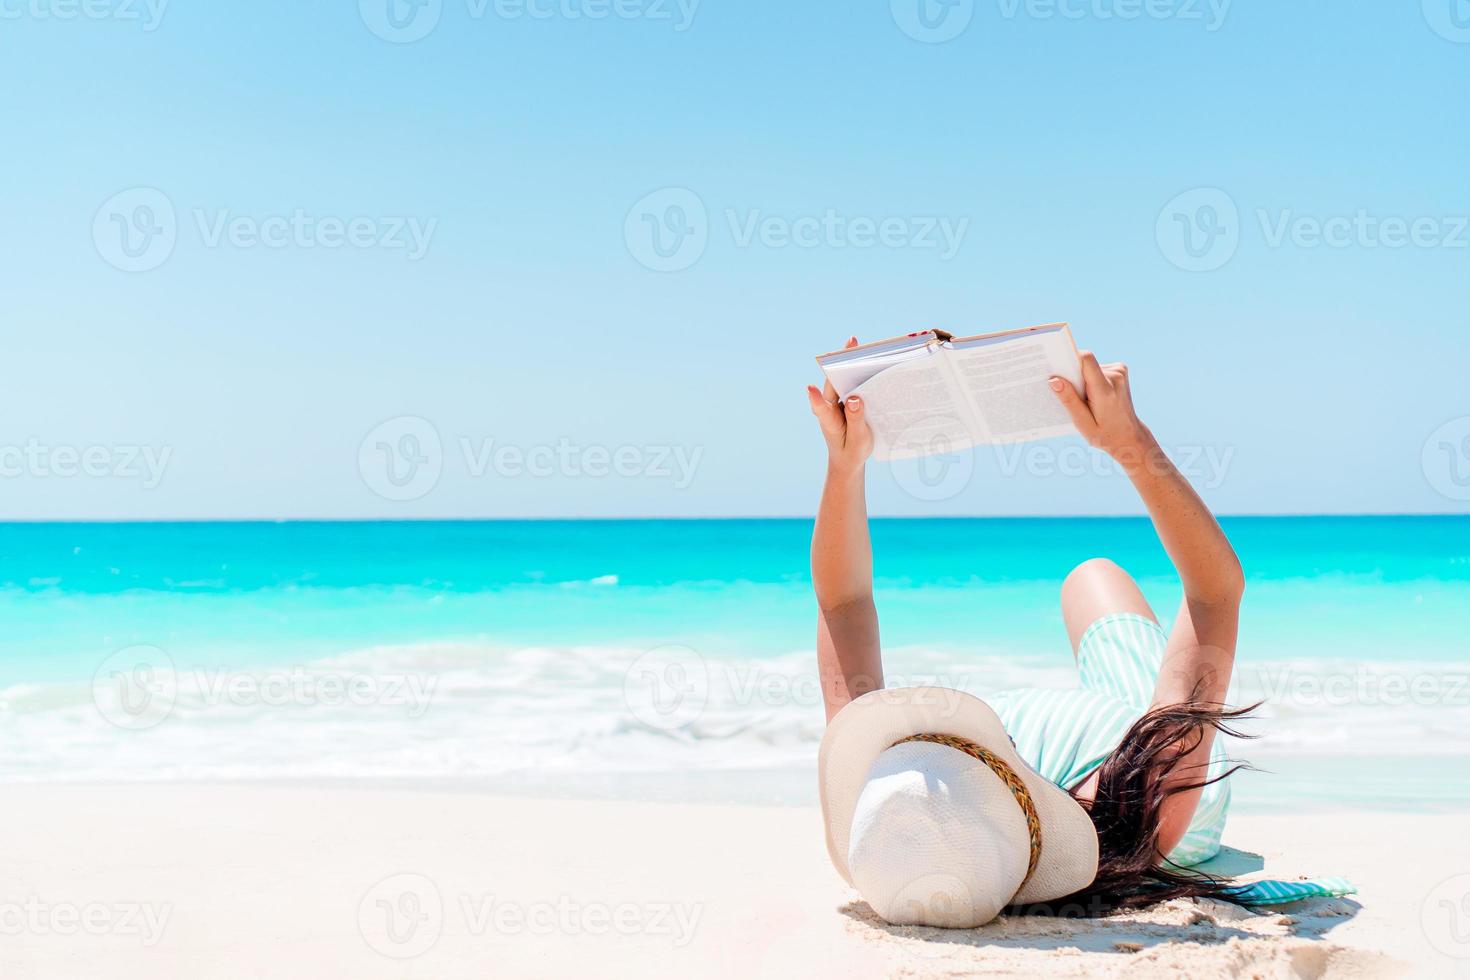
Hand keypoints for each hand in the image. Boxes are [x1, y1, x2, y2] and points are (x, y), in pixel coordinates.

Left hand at [807, 337, 873, 473]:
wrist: (849, 459)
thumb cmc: (852, 451)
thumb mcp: (857, 440)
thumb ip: (856, 419)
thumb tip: (855, 398)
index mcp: (829, 420)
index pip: (820, 407)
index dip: (816, 398)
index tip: (810, 388)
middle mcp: (831, 406)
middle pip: (834, 381)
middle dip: (842, 362)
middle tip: (852, 341)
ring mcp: (838, 401)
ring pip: (844, 379)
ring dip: (854, 363)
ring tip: (864, 345)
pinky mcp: (847, 400)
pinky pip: (854, 384)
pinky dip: (862, 375)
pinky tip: (877, 363)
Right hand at [1050, 351, 1154, 462]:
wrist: (1129, 437)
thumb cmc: (1104, 434)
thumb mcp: (1083, 423)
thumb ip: (1069, 400)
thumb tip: (1054, 380)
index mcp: (1105, 390)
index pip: (1086, 360)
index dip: (1069, 358)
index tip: (1055, 365)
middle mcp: (1116, 377)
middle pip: (1085, 363)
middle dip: (1072, 374)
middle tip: (1068, 392)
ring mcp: (1120, 372)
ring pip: (1090, 366)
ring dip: (1082, 378)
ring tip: (1084, 399)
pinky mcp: (1120, 370)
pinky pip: (1097, 368)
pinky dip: (1090, 378)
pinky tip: (1092, 394)